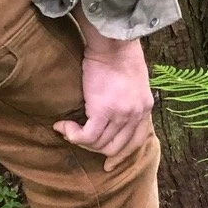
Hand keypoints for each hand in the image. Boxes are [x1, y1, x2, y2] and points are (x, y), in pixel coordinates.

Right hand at [55, 9, 153, 170]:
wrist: (113, 43)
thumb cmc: (119, 55)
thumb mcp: (133, 81)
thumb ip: (127, 99)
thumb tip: (113, 113)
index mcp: (145, 108)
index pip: (136, 142)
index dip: (120, 155)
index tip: (108, 164)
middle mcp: (136, 114)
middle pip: (114, 146)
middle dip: (95, 148)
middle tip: (78, 138)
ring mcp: (121, 114)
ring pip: (98, 143)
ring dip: (79, 139)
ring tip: (67, 127)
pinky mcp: (103, 111)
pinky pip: (85, 136)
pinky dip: (71, 134)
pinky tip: (62, 125)